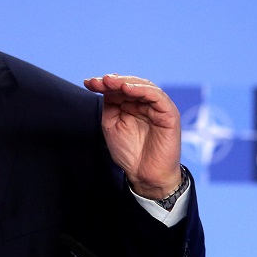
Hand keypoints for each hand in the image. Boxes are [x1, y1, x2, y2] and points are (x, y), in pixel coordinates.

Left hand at [83, 74, 181, 199]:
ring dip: (124, 82)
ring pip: (143, 86)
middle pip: (129, 85)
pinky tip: (127, 89)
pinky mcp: (168, 114)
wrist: (144, 174)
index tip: (88, 83)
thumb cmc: (130, 152)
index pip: (118, 89)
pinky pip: (157, 96)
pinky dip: (141, 90)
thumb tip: (104, 86)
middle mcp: (145, 104)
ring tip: (109, 81)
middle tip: (98, 81)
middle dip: (112, 82)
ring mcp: (157, 108)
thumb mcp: (112, 124)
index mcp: (132, 105)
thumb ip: (110, 105)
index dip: (103, 84)